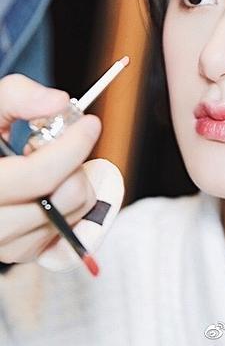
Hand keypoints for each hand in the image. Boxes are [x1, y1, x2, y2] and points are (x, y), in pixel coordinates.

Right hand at [0, 75, 100, 263]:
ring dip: (77, 183)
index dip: (74, 146)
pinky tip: (54, 188)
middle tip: (61, 147)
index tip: (90, 123)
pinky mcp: (21, 254)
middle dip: (75, 164)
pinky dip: (73, 207)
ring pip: (74, 214)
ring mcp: (6, 245)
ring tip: (51, 166)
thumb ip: (18, 96)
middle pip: (67, 197)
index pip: (40, 175)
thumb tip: (59, 102)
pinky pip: (70, 233)